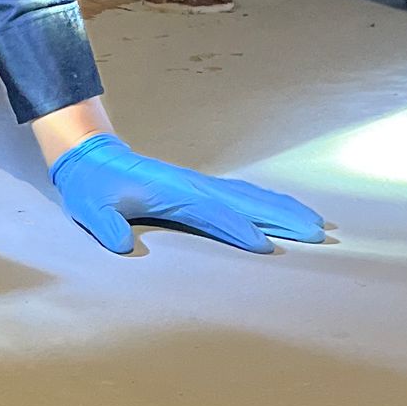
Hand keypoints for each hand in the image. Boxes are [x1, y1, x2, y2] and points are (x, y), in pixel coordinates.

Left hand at [50, 133, 325, 255]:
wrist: (93, 159)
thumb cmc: (93, 188)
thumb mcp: (91, 210)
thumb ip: (106, 226)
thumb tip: (121, 244)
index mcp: (173, 193)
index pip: (212, 214)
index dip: (237, 229)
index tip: (264, 246)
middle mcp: (194, 187)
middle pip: (246, 202)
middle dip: (281, 217)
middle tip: (315, 233)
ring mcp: (200, 185)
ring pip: (250, 196)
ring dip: (283, 209)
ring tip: (315, 223)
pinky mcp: (201, 188)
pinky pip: (242, 194)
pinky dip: (267, 201)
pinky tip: (284, 210)